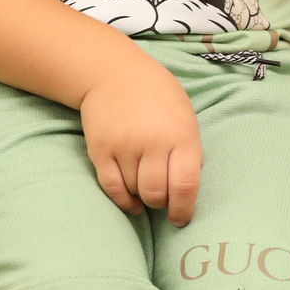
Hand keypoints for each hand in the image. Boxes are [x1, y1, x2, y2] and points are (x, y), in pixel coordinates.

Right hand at [79, 50, 202, 226]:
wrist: (113, 71)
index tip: (180, 218)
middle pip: (157, 193)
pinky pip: (111, 187)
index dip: (183, 210)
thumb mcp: (184, 116)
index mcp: (181, 135)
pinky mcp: (101, 148)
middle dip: (161, 203)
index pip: (185, 186)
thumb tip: (185, 190)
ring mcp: (125, 145)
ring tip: (144, 184)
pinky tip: (131, 201)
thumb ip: (188, 151)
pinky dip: (122, 200)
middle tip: (161, 199)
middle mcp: (153, 141)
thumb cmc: (156, 95)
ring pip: (135, 191)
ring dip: (141, 195)